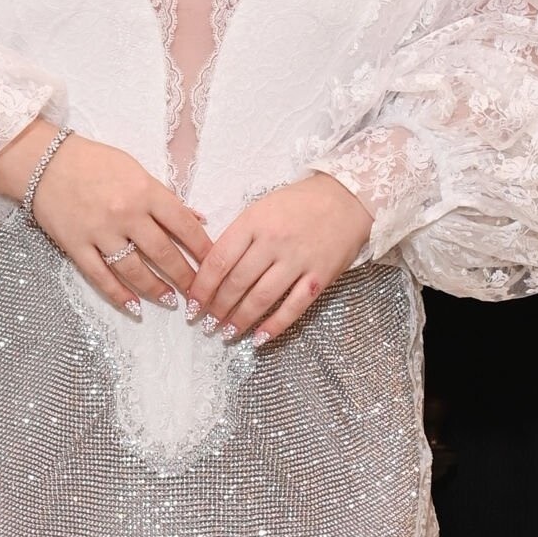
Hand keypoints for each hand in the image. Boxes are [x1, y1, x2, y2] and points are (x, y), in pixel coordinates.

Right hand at [24, 134, 211, 315]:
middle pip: (163, 253)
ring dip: (156, 289)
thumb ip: (165, 197)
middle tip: (198, 293)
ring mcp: (100, 232)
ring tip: (171, 301)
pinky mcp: (76, 246)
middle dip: (185, 277)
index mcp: (145, 191)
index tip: (215, 265)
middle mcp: (126, 214)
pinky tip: (135, 306)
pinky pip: (101, 277)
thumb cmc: (96, 162)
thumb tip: (197, 219)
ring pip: (135, 270)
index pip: (183, 225)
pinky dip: (119, 295)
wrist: (46, 161)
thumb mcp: (137, 170)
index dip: (202, 249)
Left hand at [189, 173, 372, 346]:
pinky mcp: (320, 277)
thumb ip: (239, 235)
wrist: (345, 198)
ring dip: (240, 320)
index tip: (192, 304)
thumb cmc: (298, 203)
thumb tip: (212, 269)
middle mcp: (274, 242)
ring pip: (261, 298)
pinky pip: (294, 307)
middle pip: (237, 283)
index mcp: (254, 222)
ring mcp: (298, 261)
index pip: (219, 260)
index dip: (202, 286)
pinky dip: (274, 326)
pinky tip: (259, 338)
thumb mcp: (261, 208)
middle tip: (206, 322)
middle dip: (217, 307)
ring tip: (226, 333)